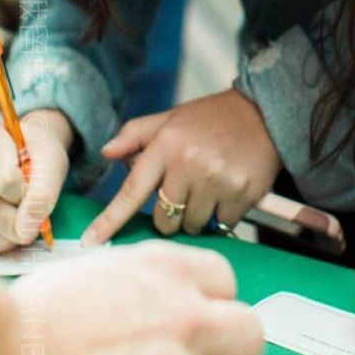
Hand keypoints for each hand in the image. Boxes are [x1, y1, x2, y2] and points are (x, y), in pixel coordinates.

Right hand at [0, 111, 71, 251]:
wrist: (25, 151)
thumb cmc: (37, 154)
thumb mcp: (51, 164)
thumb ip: (41, 195)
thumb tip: (24, 231)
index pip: (6, 181)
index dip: (28, 193)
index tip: (35, 185)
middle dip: (22, 219)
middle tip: (33, 206)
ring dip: (12, 235)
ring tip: (22, 216)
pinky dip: (1, 242)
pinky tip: (11, 226)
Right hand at [21, 241, 263, 354]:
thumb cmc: (32, 319)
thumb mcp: (100, 272)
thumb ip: (148, 284)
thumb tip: (165, 301)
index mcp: (166, 270)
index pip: (225, 282)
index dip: (209, 305)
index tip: (193, 320)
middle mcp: (185, 317)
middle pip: (247, 336)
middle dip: (225, 352)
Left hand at [83, 89, 282, 244]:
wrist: (264, 112)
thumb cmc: (210, 119)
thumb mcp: (170, 118)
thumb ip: (135, 134)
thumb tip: (106, 152)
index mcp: (166, 145)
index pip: (132, 190)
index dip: (109, 220)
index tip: (90, 243)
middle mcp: (189, 162)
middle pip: (164, 219)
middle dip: (171, 213)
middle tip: (187, 190)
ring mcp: (216, 179)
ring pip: (192, 225)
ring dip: (197, 215)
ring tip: (210, 187)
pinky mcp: (242, 193)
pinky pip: (222, 225)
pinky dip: (223, 215)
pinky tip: (229, 190)